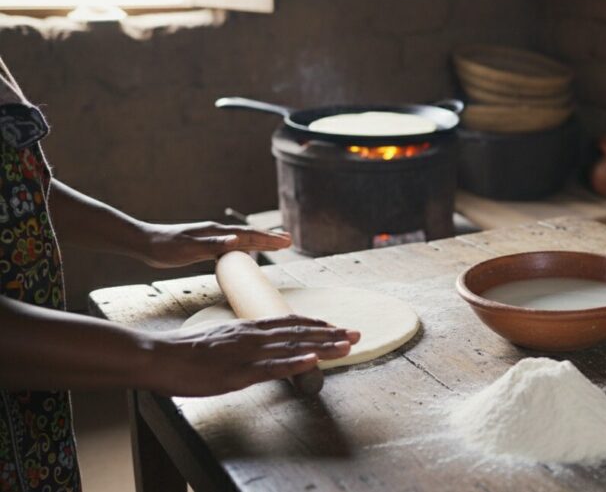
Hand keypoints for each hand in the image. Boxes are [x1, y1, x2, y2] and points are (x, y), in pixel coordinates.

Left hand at [135, 221, 291, 267]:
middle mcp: (218, 233)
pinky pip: (232, 247)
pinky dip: (245, 248)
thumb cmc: (165, 248)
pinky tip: (246, 252)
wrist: (144, 243)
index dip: (269, 239)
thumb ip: (214, 245)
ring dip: (260, 242)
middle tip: (290, 240)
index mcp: (217, 233)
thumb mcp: (189, 248)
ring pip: (242, 240)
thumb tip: (237, 240)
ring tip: (275, 244)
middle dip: (270, 238)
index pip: (249, 235)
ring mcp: (212, 238)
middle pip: (250, 235)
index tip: (287, 242)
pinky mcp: (205, 246)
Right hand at [144, 315, 360, 396]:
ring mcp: (246, 353)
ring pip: (291, 346)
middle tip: (357, 333)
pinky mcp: (237, 372)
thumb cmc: (187, 352)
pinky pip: (270, 367)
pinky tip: (312, 362)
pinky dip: (293, 363)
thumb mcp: (222, 339)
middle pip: (298, 332)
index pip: (289, 322)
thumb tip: (263, 342)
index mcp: (249, 327)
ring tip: (347, 344)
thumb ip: (244, 340)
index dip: (316, 325)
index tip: (337, 326)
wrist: (159, 356)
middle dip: (330, 333)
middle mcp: (253, 335)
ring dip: (321, 345)